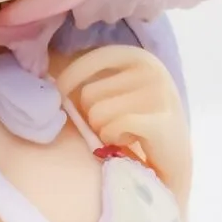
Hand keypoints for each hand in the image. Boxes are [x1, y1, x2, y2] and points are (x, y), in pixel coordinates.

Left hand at [56, 46, 191, 201]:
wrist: (173, 164)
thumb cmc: (136, 127)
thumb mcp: (117, 94)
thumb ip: (92, 81)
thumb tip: (48, 80)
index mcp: (139, 57)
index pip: (90, 60)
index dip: (68, 81)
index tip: (63, 98)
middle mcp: (153, 69)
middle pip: (88, 94)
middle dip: (95, 117)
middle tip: (116, 126)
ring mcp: (160, 95)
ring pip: (97, 114)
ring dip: (105, 132)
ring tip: (125, 135)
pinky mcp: (161, 122)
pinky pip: (112, 128)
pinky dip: (115, 141)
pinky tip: (133, 143)